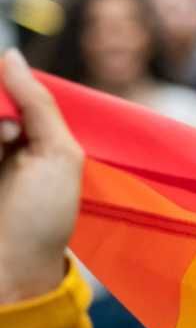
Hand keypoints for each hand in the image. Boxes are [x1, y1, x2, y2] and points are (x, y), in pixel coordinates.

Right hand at [0, 50, 82, 302]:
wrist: (10, 271)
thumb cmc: (45, 216)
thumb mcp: (58, 154)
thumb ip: (38, 103)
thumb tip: (10, 56)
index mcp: (19, 133)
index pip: (3, 88)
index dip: (3, 85)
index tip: (14, 123)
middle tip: (8, 137)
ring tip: (3, 146)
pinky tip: (0, 150)